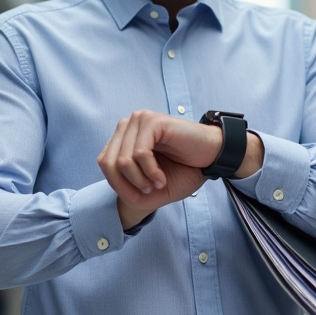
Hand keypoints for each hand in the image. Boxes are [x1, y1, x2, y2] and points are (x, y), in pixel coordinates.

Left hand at [97, 110, 223, 228]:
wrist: (211, 157)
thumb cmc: (183, 169)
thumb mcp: (149, 187)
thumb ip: (127, 189)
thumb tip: (116, 186)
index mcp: (124, 138)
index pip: (104, 162)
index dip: (118, 185)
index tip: (141, 194)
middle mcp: (128, 125)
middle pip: (108, 162)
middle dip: (127, 185)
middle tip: (149, 191)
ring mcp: (139, 120)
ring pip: (122, 160)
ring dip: (140, 180)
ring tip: (158, 184)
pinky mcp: (153, 122)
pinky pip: (140, 154)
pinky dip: (150, 172)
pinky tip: (161, 178)